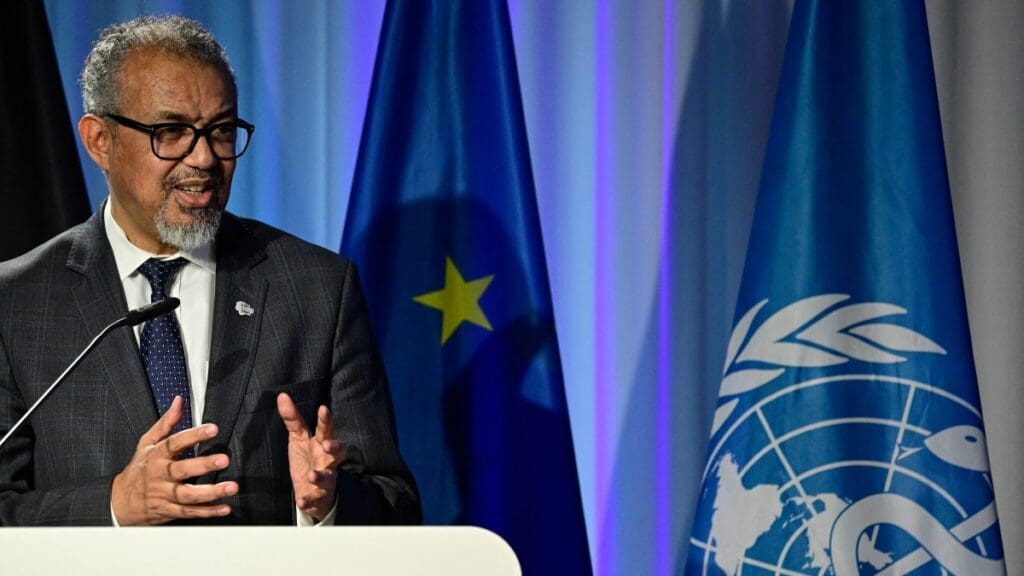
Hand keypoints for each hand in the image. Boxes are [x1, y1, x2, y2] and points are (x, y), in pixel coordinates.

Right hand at [110, 396, 236, 524]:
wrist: (120, 501)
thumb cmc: (139, 468)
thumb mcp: (147, 443)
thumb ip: (166, 423)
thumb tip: (179, 401)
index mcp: (156, 456)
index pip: (175, 442)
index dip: (194, 435)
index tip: (213, 428)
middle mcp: (160, 475)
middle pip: (182, 470)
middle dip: (203, 465)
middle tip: (224, 460)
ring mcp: (164, 495)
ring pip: (188, 495)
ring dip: (211, 492)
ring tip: (231, 487)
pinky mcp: (169, 511)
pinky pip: (189, 512)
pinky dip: (207, 512)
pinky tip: (224, 508)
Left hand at [277, 393, 345, 521]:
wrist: (314, 490)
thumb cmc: (308, 458)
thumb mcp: (299, 438)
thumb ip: (292, 418)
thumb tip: (282, 395)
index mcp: (321, 444)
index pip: (326, 429)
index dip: (325, 420)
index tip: (323, 409)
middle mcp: (327, 461)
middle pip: (337, 453)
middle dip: (335, 448)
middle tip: (327, 445)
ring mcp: (325, 479)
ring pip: (328, 477)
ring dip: (320, 476)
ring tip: (311, 475)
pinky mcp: (319, 497)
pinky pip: (316, 499)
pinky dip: (309, 501)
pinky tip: (302, 501)